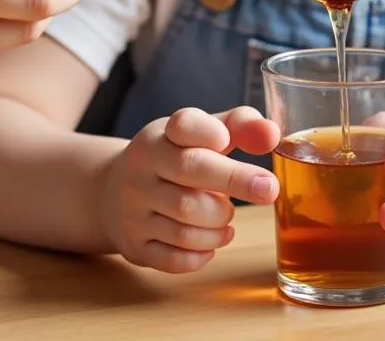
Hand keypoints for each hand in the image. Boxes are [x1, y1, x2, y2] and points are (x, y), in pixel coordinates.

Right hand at [101, 106, 279, 272]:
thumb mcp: (197, 135)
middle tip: (269, 189)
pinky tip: (213, 240)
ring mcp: (133, 210)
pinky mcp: (134, 246)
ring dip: (220, 223)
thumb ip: (238, 127)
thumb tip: (272, 134)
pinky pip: (176, 259)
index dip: (207, 131)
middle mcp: (140, 169)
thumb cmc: (172, 159)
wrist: (112, 192)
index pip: (182, 126)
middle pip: (189, 172)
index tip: (225, 139)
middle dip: (235, 181)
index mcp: (158, 136)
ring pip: (186, 223)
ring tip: (226, 215)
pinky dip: (203, 253)